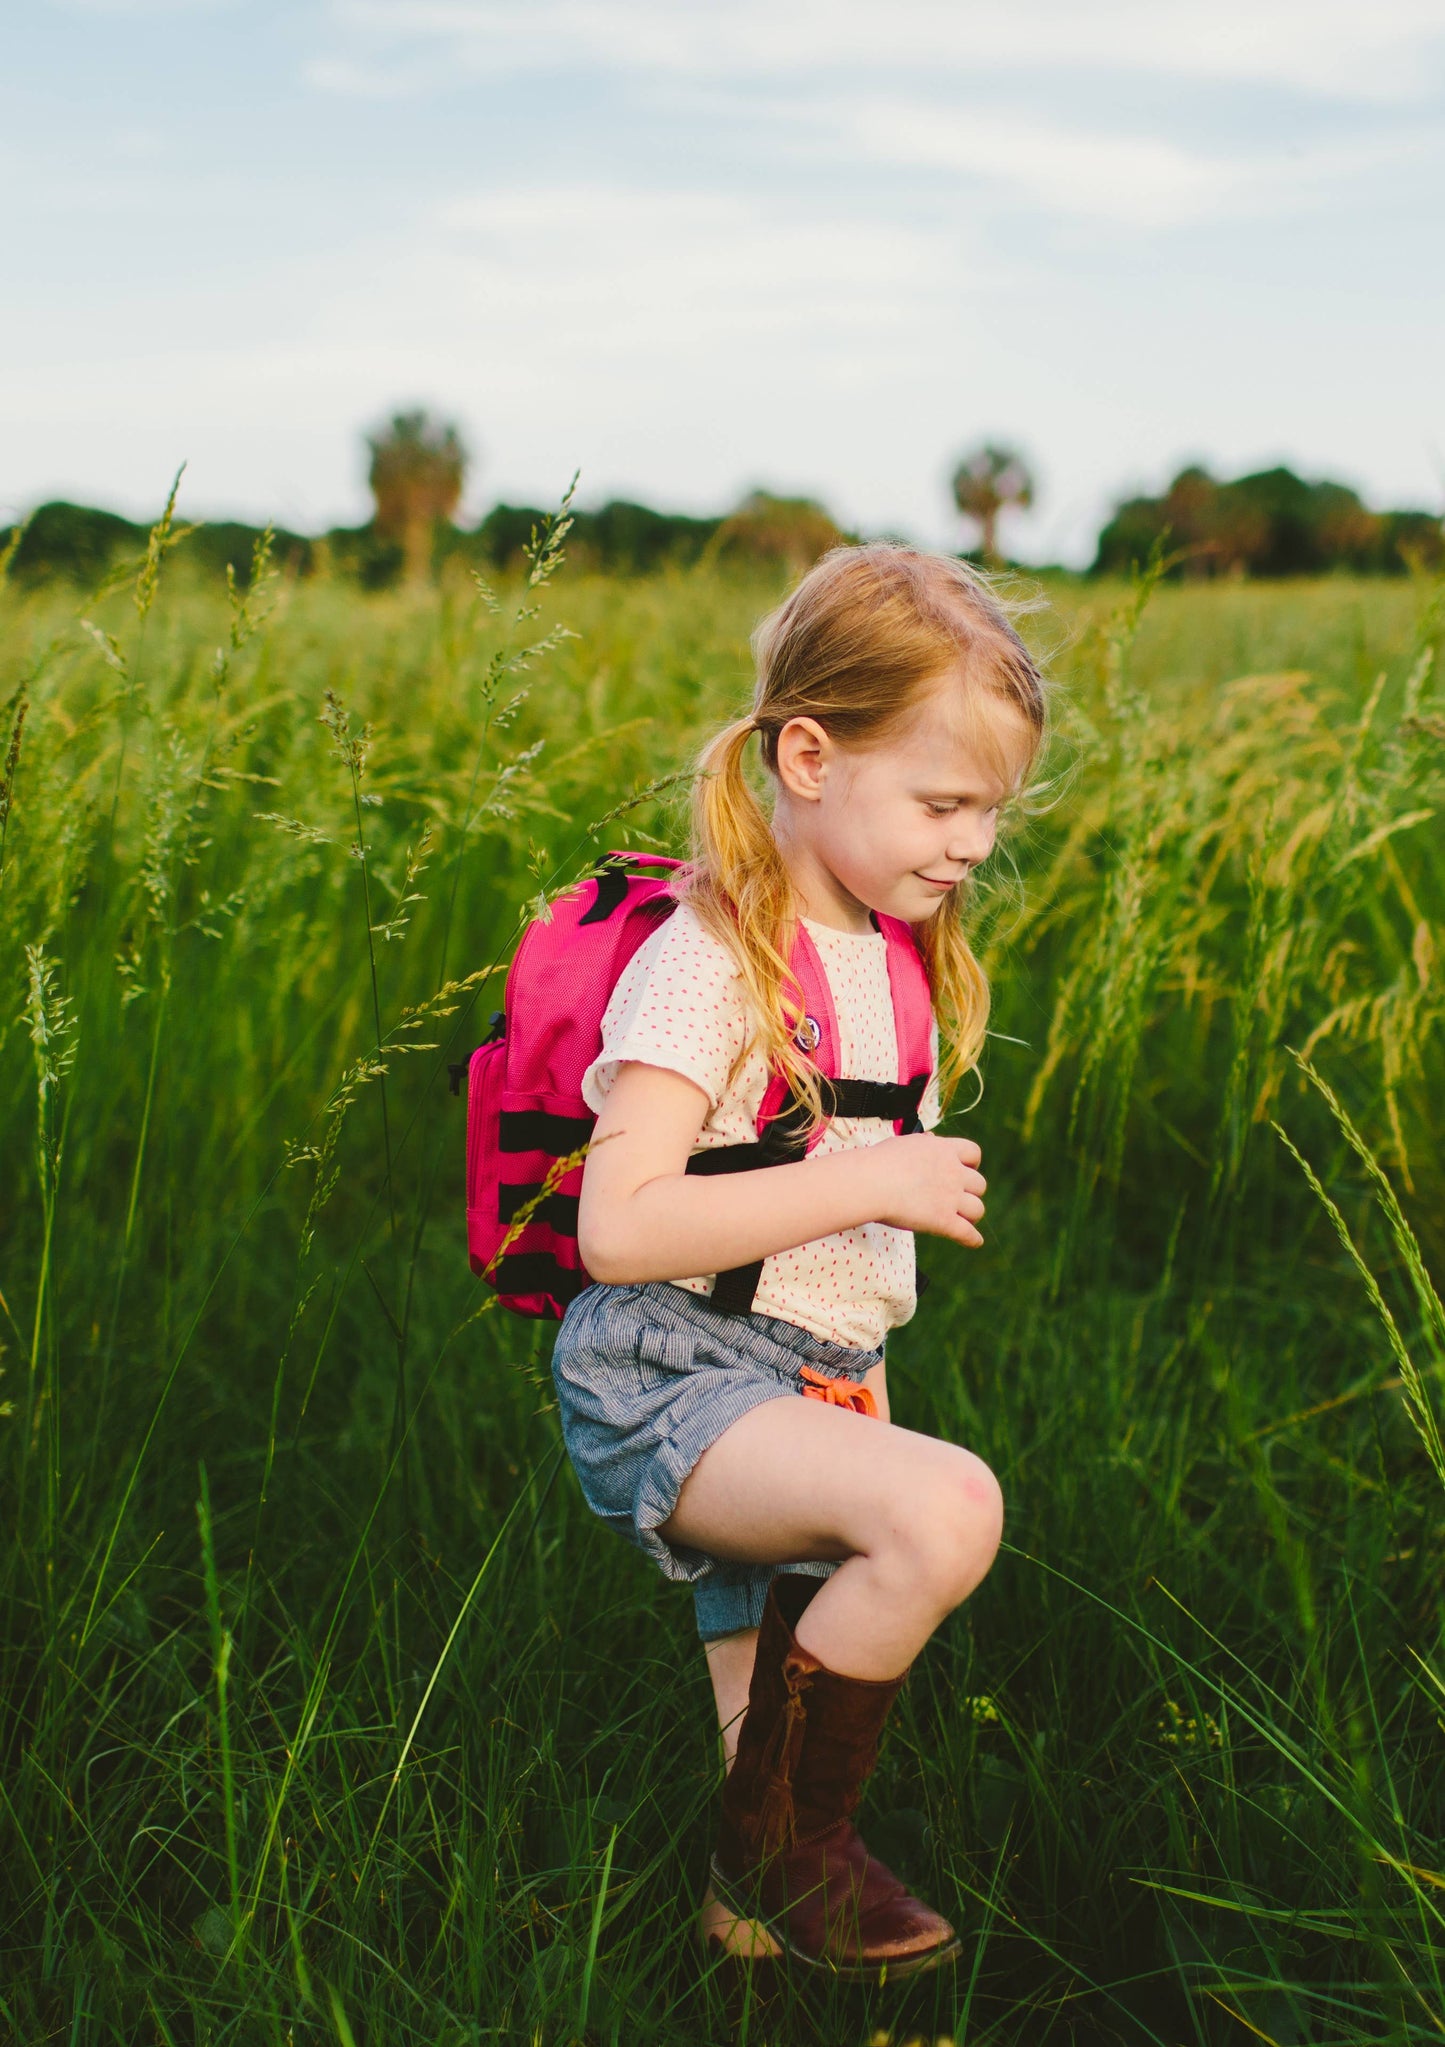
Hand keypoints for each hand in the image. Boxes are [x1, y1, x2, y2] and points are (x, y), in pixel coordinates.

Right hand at [872, 1133, 986, 1246]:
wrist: (871, 1182)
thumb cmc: (880, 1161)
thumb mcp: (905, 1142)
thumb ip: (923, 1142)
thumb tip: (931, 1138)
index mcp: (944, 1150)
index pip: (973, 1153)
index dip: (972, 1164)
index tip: (966, 1170)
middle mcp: (953, 1172)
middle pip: (979, 1184)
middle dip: (971, 1192)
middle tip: (959, 1198)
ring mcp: (951, 1197)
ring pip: (977, 1209)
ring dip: (971, 1215)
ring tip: (964, 1220)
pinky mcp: (944, 1220)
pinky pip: (967, 1233)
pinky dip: (972, 1239)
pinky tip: (974, 1242)